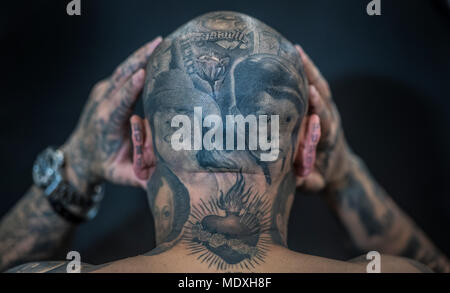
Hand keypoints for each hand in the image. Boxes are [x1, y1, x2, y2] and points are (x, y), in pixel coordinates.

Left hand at [62, 37, 161, 191]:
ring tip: (159, 42)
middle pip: (121, 78)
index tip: (142, 74)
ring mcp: (102, 93)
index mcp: (106, 123)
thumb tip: (164, 179)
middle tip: (159, 45)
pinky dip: (137, 60)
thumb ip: (139, 178)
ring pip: (122, 70)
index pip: (119, 103)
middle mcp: (102, 104)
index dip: (130, 89)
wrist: (80, 155)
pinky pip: (123, 72)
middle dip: (139, 60)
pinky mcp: (107, 89)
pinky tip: (152, 52)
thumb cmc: (104, 165)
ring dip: (140, 55)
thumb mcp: (119, 175)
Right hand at [295, 45, 351, 191]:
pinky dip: (307, 72)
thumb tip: (291, 177)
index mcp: (328, 138)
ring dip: (309, 69)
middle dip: (311, 76)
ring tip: (294, 50)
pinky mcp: (322, 108)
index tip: (310, 92)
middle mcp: (330, 120)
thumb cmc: (322, 177)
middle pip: (323, 95)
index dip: (317, 106)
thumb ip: (305, 182)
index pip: (323, 119)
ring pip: (320, 87)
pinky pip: (316, 87)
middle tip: (297, 58)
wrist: (339, 170)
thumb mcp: (314, 184)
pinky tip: (295, 57)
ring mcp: (328, 111)